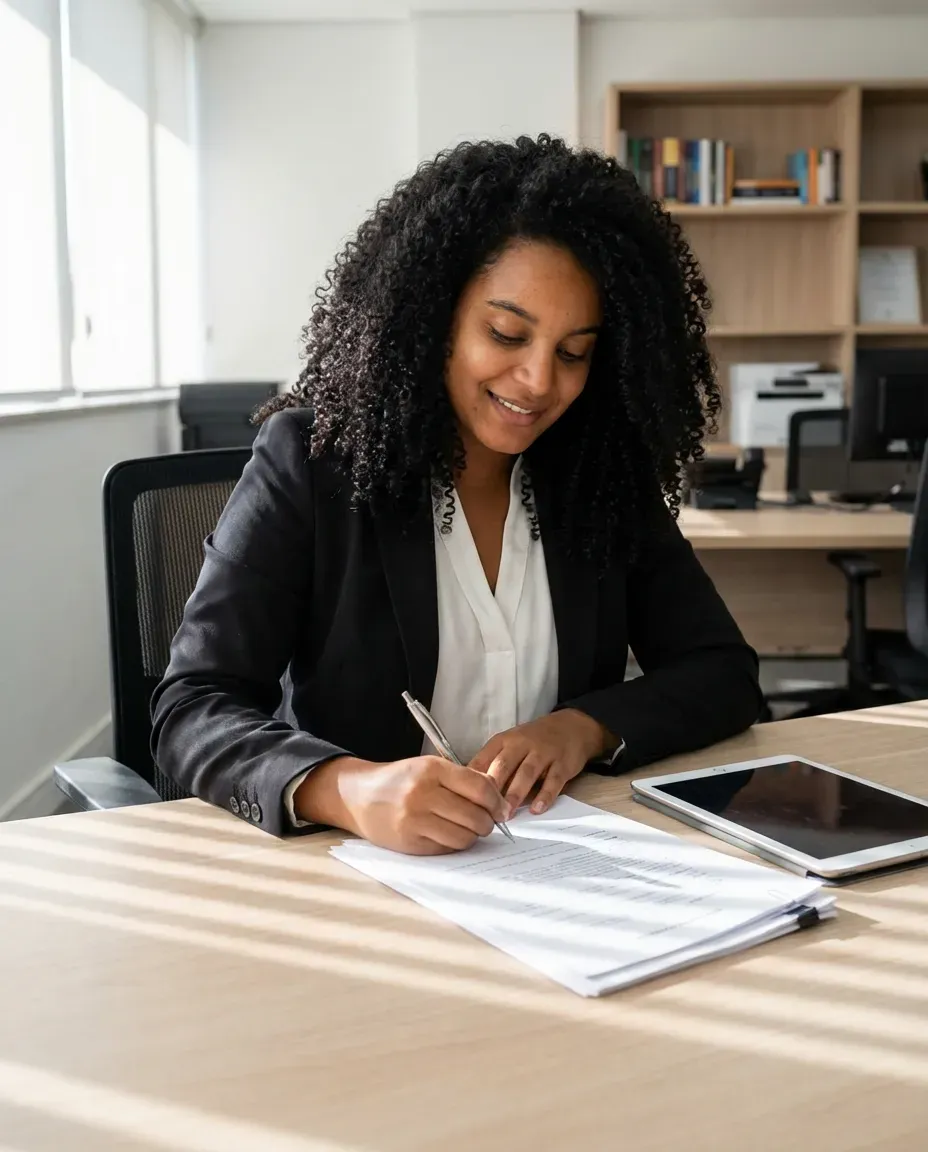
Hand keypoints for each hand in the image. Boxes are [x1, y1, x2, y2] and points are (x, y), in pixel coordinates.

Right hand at [294, 755, 506, 855]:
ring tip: (466, 828)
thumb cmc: (400, 781)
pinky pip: (446, 848)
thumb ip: (463, 779)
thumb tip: (499, 799)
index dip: (497, 802)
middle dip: (488, 823)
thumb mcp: (429, 767)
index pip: (480, 788)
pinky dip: (453, 844)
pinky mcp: (409, 842)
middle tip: (486, 822)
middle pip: (476, 816)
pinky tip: (446, 834)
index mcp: (432, 770)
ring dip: (472, 836)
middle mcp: (423, 794)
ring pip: (464, 837)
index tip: (502, 809)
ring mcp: (415, 820)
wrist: (358, 797)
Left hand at [469, 710, 611, 816]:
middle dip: (492, 789)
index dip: (473, 781)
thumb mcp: (509, 745)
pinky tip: (537, 809)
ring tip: (506, 814)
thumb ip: (492, 765)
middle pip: (503, 765)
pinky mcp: (562, 763)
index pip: (483, 760)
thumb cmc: (532, 741)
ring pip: (526, 773)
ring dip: (515, 794)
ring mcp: (543, 753)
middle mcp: (521, 744)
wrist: (570, 728)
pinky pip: (553, 780)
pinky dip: (545, 795)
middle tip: (484, 812)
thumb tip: (468, 792)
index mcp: (502, 741)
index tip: (465, 801)